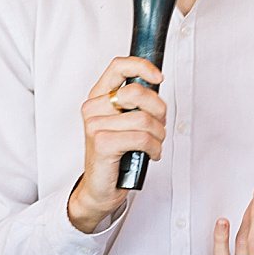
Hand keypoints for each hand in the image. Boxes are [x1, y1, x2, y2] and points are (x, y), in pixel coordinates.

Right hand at [67, 57, 166, 233]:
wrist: (100, 188)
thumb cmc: (116, 154)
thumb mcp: (125, 122)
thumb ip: (136, 103)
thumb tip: (157, 84)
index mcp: (98, 96)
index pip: (118, 66)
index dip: (142, 67)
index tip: (159, 78)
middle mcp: (93, 108)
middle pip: (138, 93)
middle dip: (159, 110)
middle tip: (160, 125)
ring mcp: (95, 125)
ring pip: (144, 119)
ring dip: (159, 135)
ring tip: (155, 144)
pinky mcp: (102, 143)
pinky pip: (142, 138)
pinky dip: (155, 148)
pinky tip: (152, 154)